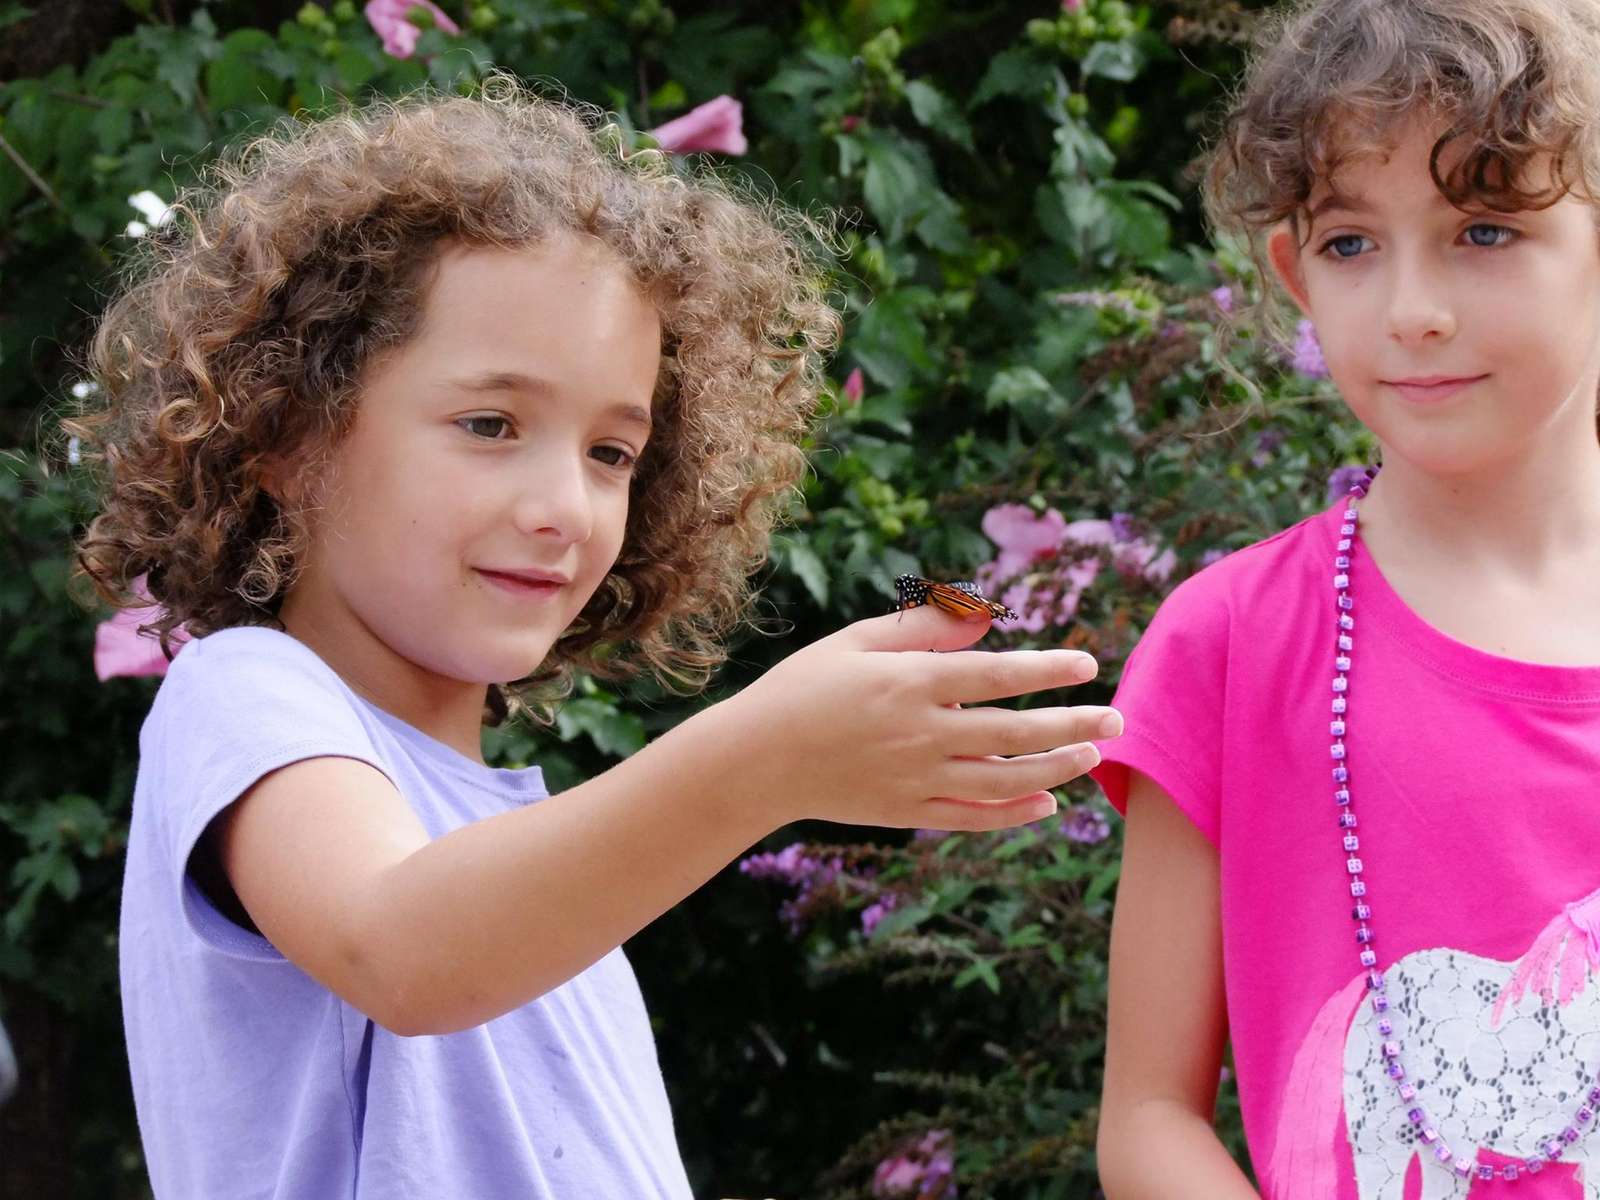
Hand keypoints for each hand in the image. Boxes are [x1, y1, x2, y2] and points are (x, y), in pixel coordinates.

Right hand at [707, 604, 1118, 830]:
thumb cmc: (804, 688)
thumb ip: (921, 628)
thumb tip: (984, 616)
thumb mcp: (855, 643)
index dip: (1047, 670)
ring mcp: (915, 779)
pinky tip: (1047, 802)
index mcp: (908, 683)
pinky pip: (974, 817)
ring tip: (1092, 756)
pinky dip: (1015, 813)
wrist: (756, 761)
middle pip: (1015, 733)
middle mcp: (919, 734)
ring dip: (1056, 769)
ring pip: (1004, 781)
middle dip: (1074, 724)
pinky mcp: (906, 813)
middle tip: (1117, 716)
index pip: (996, 675)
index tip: (1087, 664)